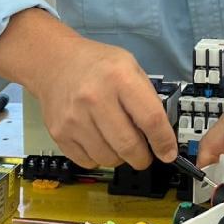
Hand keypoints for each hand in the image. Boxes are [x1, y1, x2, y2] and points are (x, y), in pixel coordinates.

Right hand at [34, 36, 178, 170]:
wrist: (55, 62)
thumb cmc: (98, 66)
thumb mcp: (131, 67)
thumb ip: (147, 99)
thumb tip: (162, 137)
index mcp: (119, 78)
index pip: (150, 119)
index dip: (163, 141)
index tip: (168, 153)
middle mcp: (95, 98)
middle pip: (129, 145)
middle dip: (143, 158)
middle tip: (144, 155)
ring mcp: (74, 118)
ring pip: (108, 159)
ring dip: (120, 158)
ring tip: (117, 142)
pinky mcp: (59, 133)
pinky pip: (88, 161)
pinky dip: (98, 158)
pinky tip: (98, 141)